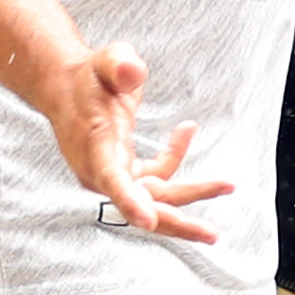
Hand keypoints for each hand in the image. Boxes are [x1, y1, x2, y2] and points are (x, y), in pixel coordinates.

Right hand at [43, 42, 234, 244]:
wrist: (66, 87)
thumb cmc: (87, 77)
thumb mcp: (105, 60)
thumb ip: (119, 63)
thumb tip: (134, 73)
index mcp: (95, 147)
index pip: (111, 179)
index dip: (129, 202)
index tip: (148, 222)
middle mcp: (102, 169)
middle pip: (141, 204)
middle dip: (177, 222)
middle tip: (212, 234)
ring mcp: (113, 174)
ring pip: (155, 197)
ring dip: (192, 192)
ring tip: (227, 186)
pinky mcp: (123, 171)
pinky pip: (157, 177)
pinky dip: (176, 157)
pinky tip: (186, 130)